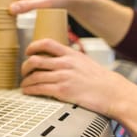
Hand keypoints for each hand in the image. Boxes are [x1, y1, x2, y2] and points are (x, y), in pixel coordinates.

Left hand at [20, 39, 134, 117]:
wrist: (113, 93)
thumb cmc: (100, 79)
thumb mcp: (84, 61)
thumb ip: (69, 58)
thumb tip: (55, 59)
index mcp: (71, 54)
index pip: (46, 43)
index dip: (33, 46)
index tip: (27, 52)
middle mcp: (65, 64)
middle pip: (35, 60)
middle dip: (24, 67)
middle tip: (23, 72)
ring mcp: (63, 77)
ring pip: (34, 76)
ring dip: (25, 81)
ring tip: (24, 85)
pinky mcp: (62, 91)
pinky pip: (39, 89)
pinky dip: (29, 90)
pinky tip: (28, 92)